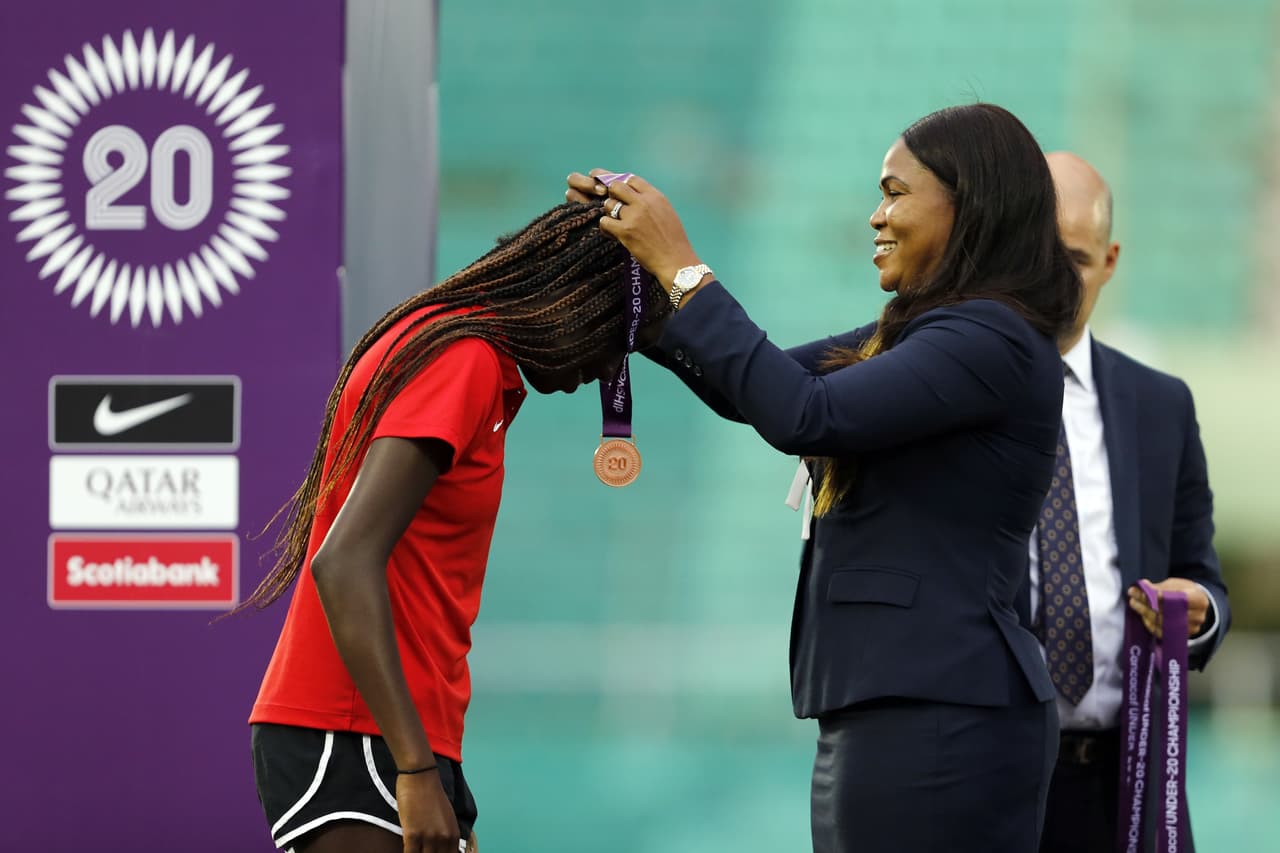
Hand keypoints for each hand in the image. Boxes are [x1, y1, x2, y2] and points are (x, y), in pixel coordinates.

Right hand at [396, 771, 460, 852]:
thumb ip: (446, 836)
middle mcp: (444, 838)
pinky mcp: (413, 834)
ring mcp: (429, 837)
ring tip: (413, 851)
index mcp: (454, 835)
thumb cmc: (431, 795)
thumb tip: (441, 850)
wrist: (420, 776)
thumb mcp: (446, 818)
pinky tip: (405, 851)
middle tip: (421, 852)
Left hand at [565, 170, 703, 287]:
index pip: (631, 179)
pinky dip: (606, 228)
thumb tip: (632, 197)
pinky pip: (604, 222)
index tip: (620, 193)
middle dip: (611, 195)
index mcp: (655, 196)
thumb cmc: (673, 241)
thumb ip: (650, 202)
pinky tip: (613, 234)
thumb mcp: (666, 213)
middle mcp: (644, 202)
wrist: (676, 261)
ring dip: (609, 213)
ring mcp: (634, 216)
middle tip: (614, 207)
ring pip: (608, 204)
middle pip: (616, 186)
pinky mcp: (625, 231)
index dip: (622, 185)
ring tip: (615, 224)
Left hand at [1127, 577, 1209, 638]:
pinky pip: (1162, 632)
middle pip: (1169, 611)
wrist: (1193, 606)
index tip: (1144, 590)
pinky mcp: (1181, 636)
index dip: (1161, 596)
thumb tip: (1143, 586)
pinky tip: (1141, 615)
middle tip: (1133, 595)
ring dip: (1145, 612)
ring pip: (1163, 622)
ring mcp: (1190, 628)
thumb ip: (1160, 587)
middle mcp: (1198, 616)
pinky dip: (1150, 623)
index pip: (1178, 599)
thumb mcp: (1175, 585)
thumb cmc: (1183, 592)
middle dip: (1148, 603)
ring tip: (1134, 603)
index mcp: (1200, 600)